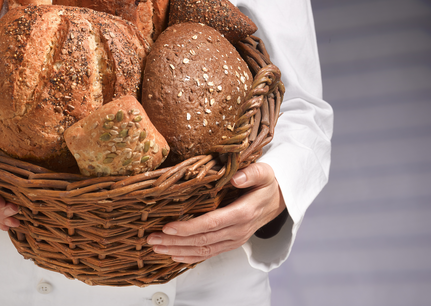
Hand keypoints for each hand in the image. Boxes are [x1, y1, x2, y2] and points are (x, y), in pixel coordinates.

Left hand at [147, 162, 285, 262]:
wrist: (278, 201)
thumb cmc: (266, 185)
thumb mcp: (264, 173)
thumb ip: (252, 174)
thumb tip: (236, 177)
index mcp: (243, 212)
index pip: (212, 223)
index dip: (189, 227)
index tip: (168, 227)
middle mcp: (238, 230)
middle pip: (203, 240)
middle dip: (175, 241)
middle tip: (152, 238)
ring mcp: (234, 240)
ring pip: (203, 250)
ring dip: (178, 250)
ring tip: (156, 247)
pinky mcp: (230, 244)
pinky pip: (208, 254)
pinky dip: (189, 256)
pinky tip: (173, 255)